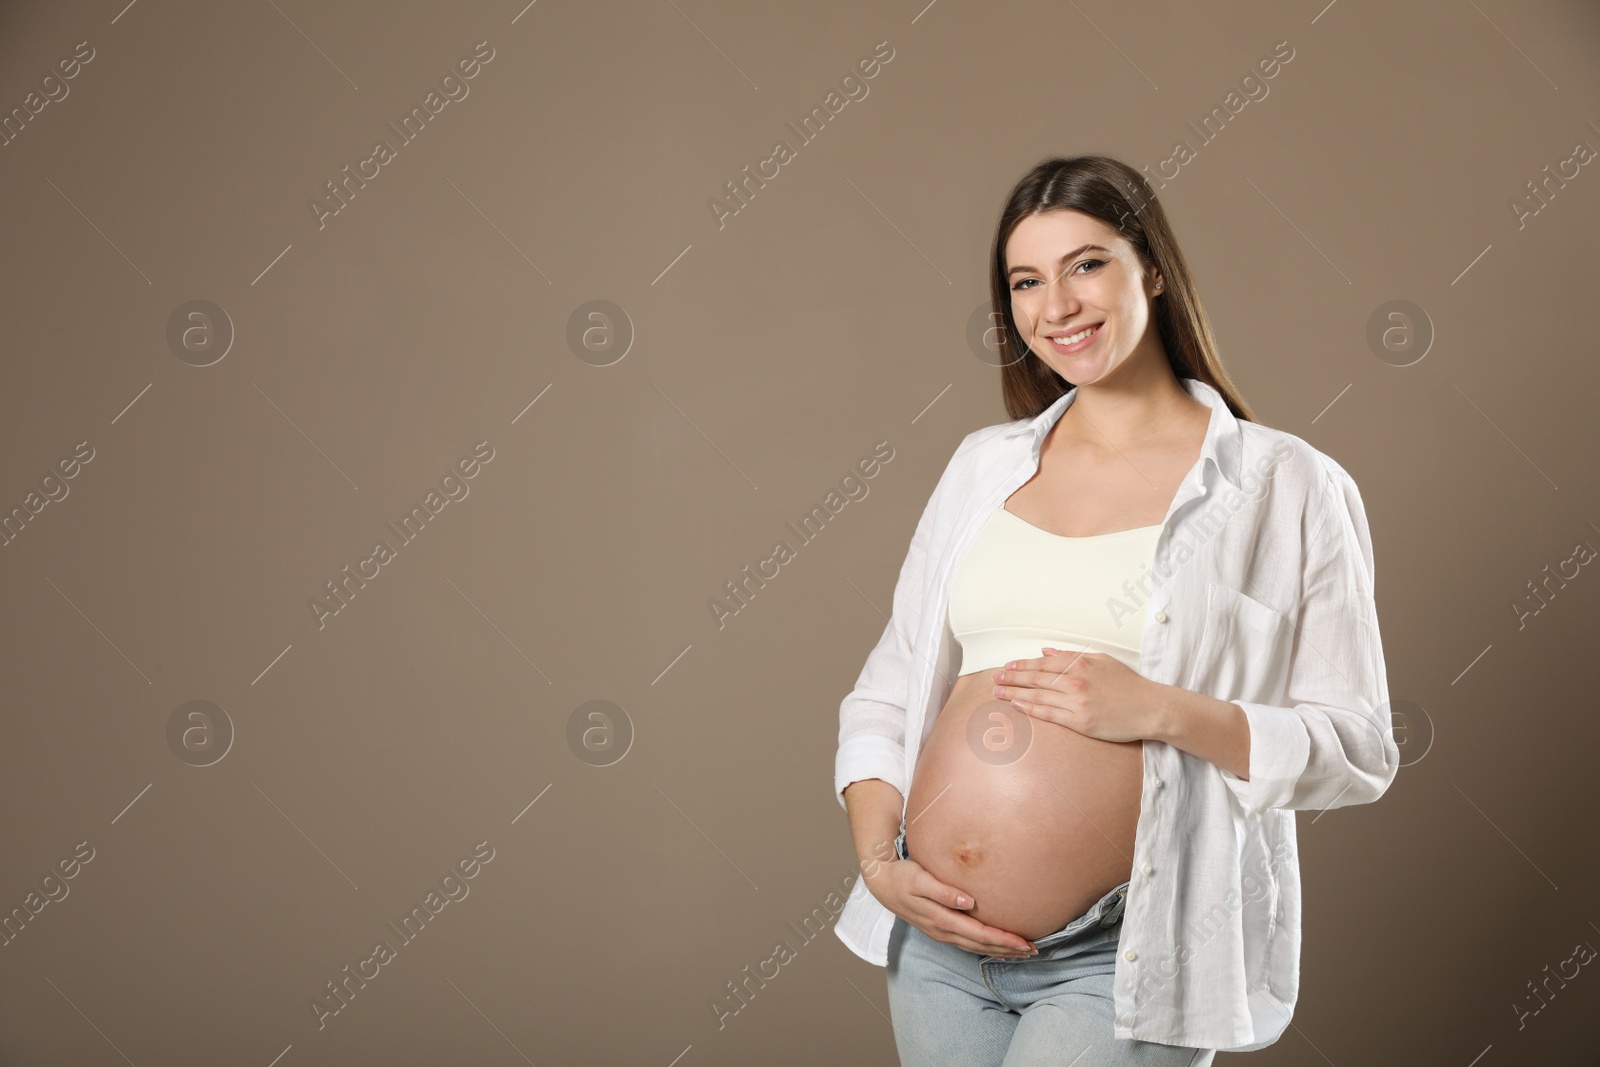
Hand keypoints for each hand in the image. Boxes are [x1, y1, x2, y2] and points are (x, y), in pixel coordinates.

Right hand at [864, 856, 1036, 958]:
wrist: (883, 884)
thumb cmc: (904, 877)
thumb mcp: (920, 880)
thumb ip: (944, 891)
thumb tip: (968, 902)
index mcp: (942, 919)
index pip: (980, 934)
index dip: (1003, 939)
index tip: (1025, 942)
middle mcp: (943, 931)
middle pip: (981, 944)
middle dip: (1008, 948)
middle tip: (1034, 950)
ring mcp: (941, 933)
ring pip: (975, 947)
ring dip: (999, 950)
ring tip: (1022, 951)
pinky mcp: (940, 929)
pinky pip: (967, 944)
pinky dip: (985, 948)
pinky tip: (997, 948)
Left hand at [990, 647, 1161, 743]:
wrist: (1150, 708)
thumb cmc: (1128, 684)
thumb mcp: (1102, 660)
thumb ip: (1072, 656)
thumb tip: (1046, 651)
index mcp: (1080, 664)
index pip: (1043, 663)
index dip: (1021, 665)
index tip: (1007, 666)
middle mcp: (1076, 682)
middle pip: (1035, 679)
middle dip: (1012, 678)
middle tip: (994, 678)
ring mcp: (1077, 703)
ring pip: (1038, 696)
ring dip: (1015, 694)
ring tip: (998, 692)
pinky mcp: (1080, 722)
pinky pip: (1049, 714)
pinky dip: (1031, 709)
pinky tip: (1018, 706)